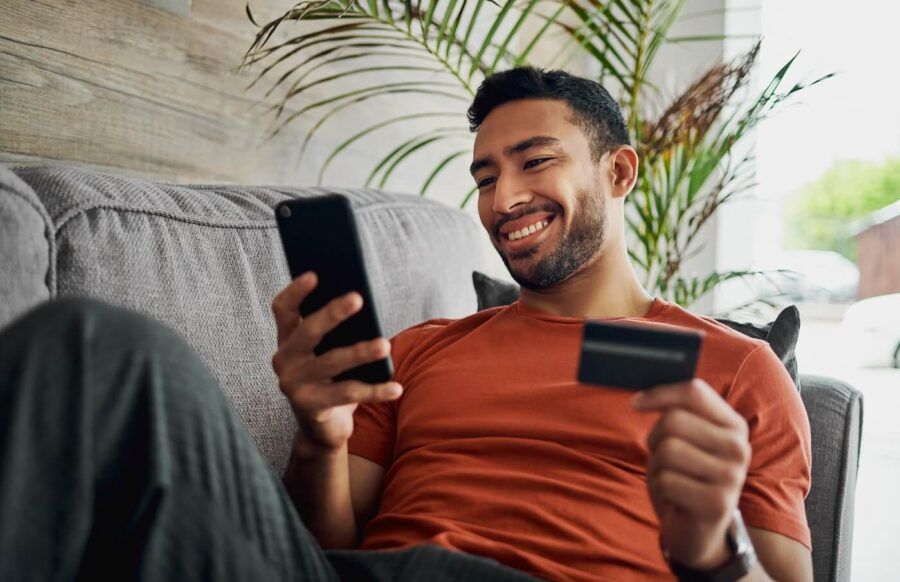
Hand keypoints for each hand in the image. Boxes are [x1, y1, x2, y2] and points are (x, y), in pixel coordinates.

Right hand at [270, 271, 402, 455]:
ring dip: (360, 352)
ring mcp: (295, 385)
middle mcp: (284, 361)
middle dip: (333, 313)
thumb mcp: (329, 353)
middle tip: (358, 297)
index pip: (283, 309)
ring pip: (331, 363)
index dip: (296, 291)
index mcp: (287, 340)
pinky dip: (375, 391)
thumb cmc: (331, 380)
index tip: (316, 274)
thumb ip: (337, 332)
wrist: (321, 428)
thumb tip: (362, 302)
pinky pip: (348, 395)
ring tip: (384, 345)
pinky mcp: (311, 408)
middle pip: (308, 331)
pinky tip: (396, 387)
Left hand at [633, 379, 750, 569]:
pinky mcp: (717, 503)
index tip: (636, 403)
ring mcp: (732, 476)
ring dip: (657, 466)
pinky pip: (666, 480)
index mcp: (733, 425)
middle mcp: (738, 447)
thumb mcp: (686, 441)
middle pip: (674, 420)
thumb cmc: (685, 478)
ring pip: (667, 450)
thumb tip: (641, 395)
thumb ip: (677, 414)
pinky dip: (660, 488)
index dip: (659, 393)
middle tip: (664, 460)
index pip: (695, 392)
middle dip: (655, 438)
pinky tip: (674, 498)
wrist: (699, 532)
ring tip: (672, 479)